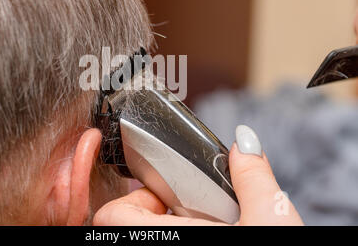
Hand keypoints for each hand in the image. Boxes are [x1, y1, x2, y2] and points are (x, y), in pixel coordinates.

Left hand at [93, 125, 303, 225]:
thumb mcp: (268, 222)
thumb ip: (251, 177)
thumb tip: (245, 143)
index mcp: (160, 242)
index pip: (110, 216)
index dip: (138, 200)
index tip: (172, 198)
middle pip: (123, 228)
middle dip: (156, 215)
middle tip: (191, 217)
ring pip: (141, 240)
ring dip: (164, 230)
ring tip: (201, 229)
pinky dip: (170, 241)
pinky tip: (209, 239)